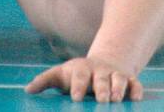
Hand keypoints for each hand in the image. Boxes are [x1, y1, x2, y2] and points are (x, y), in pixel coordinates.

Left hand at [25, 57, 143, 102]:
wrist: (103, 64)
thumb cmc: (76, 75)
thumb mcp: (60, 75)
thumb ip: (45, 81)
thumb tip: (27, 90)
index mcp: (81, 69)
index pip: (79, 76)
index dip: (78, 86)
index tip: (76, 98)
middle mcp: (99, 71)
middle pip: (100, 78)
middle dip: (101, 88)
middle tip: (101, 100)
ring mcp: (114, 74)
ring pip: (118, 79)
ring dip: (118, 88)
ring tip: (116, 100)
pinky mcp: (128, 80)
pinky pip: (134, 83)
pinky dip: (136, 89)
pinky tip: (136, 99)